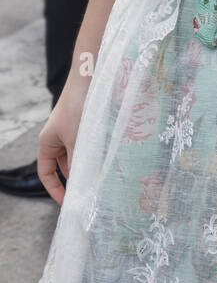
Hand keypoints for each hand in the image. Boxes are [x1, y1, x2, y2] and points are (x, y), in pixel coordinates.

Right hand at [37, 77, 88, 203]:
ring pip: (77, 157)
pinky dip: (93, 155)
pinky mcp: (85, 126)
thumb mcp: (76, 140)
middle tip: (89, 195)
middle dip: (74, 179)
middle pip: (63, 166)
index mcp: (47, 142)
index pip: (46, 172)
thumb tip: (83, 185)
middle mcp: (57, 138)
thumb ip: (79, 163)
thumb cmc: (77, 108)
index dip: (54, 189)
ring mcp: (71, 132)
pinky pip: (87, 147)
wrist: (89, 80)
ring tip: (99, 180)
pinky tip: (104, 162)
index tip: (67, 203)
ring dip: (86, 166)